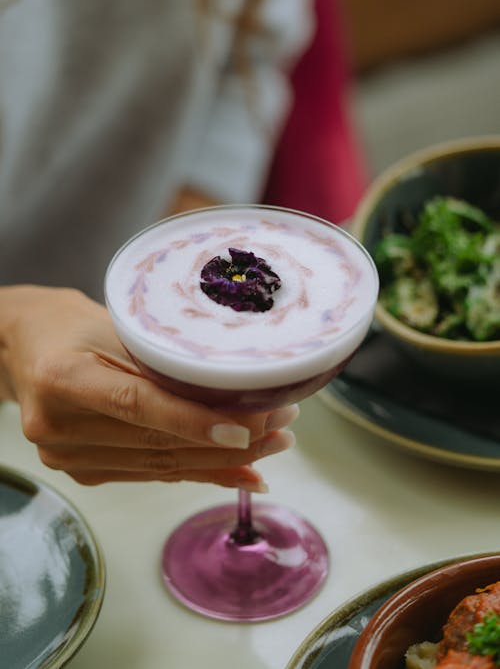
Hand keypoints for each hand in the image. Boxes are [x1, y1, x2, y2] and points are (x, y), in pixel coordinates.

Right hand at [0, 286, 297, 489]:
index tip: (249, 428)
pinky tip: (240, 474)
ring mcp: (68, 457)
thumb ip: (163, 360)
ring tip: (273, 445)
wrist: (27, 348)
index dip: (195, 421)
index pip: (138, 404)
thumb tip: (235, 389)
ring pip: (162, 465)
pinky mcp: (84, 471)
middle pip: (157, 442)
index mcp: (62, 378)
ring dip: (225, 461)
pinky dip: (200, 474)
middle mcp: (58, 427)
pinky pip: (152, 474)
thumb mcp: (115, 325)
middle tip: (282, 426)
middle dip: (230, 442)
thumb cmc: (73, 326)